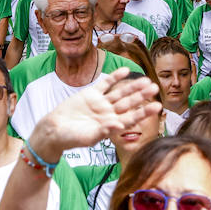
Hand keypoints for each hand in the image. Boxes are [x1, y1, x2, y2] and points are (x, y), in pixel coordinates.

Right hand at [29, 69, 160, 161]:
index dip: (144, 112)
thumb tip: (120, 125)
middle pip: (129, 103)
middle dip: (141, 96)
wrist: (53, 130)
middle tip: (155, 88)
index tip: (157, 106)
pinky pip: (105, 83)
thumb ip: (104, 131)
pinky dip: (115, 77)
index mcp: (110, 126)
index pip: (131, 118)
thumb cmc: (70, 138)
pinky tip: (126, 71)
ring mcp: (100, 103)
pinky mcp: (90, 94)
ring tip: (146, 80)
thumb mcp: (88, 137)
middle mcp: (108, 113)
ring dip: (132, 87)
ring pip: (120, 93)